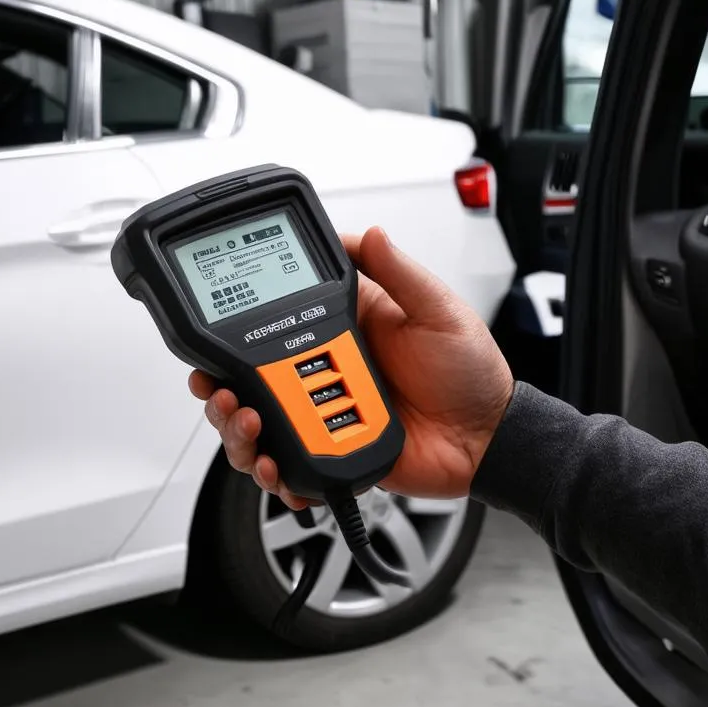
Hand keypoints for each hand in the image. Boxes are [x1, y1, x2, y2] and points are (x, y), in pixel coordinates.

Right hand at [190, 227, 513, 508]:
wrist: (487, 439)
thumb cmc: (470, 373)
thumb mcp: (439, 311)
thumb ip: (399, 273)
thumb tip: (368, 234)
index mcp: (345, 328)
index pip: (276, 319)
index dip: (240, 325)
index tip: (220, 328)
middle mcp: (324, 370)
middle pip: (251, 379)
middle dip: (222, 388)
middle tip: (222, 390)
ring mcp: (323, 414)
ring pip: (259, 425)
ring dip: (239, 431)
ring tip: (250, 426)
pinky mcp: (330, 452)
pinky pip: (288, 465)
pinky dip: (272, 472)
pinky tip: (275, 468)